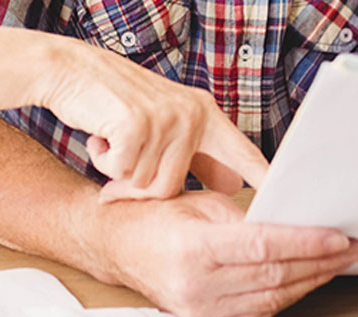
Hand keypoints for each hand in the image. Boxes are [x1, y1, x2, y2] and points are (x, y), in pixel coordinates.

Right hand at [26, 38, 268, 200]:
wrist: (68, 70)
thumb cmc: (114, 102)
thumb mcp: (165, 123)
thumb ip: (198, 154)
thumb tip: (231, 186)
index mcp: (205, 114)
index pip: (244, 154)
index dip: (265, 181)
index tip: (288, 206)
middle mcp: (191, 114)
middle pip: (174, 188)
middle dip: (140, 184)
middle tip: (123, 159)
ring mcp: (165, 117)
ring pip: (147, 184)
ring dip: (120, 172)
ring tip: (114, 140)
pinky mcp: (136, 124)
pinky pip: (123, 172)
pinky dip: (104, 161)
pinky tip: (100, 135)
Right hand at [74, 192, 357, 316]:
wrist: (117, 248)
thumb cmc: (156, 218)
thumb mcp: (200, 204)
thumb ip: (247, 218)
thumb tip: (297, 224)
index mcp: (194, 248)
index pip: (265, 248)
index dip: (307, 244)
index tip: (339, 236)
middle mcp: (197, 285)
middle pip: (275, 276)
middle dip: (320, 262)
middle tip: (350, 247)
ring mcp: (201, 309)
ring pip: (273, 298)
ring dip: (311, 280)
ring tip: (337, 262)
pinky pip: (260, 311)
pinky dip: (288, 295)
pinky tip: (307, 279)